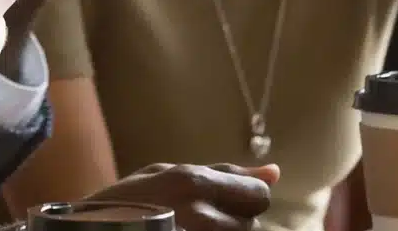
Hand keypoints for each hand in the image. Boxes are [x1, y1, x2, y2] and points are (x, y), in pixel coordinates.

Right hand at [87, 164, 279, 230]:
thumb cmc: (123, 204)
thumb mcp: (166, 174)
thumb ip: (222, 172)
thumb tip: (275, 172)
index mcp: (193, 183)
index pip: (257, 194)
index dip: (244, 198)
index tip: (225, 202)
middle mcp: (201, 217)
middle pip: (250, 224)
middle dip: (232, 222)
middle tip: (199, 221)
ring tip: (188, 229)